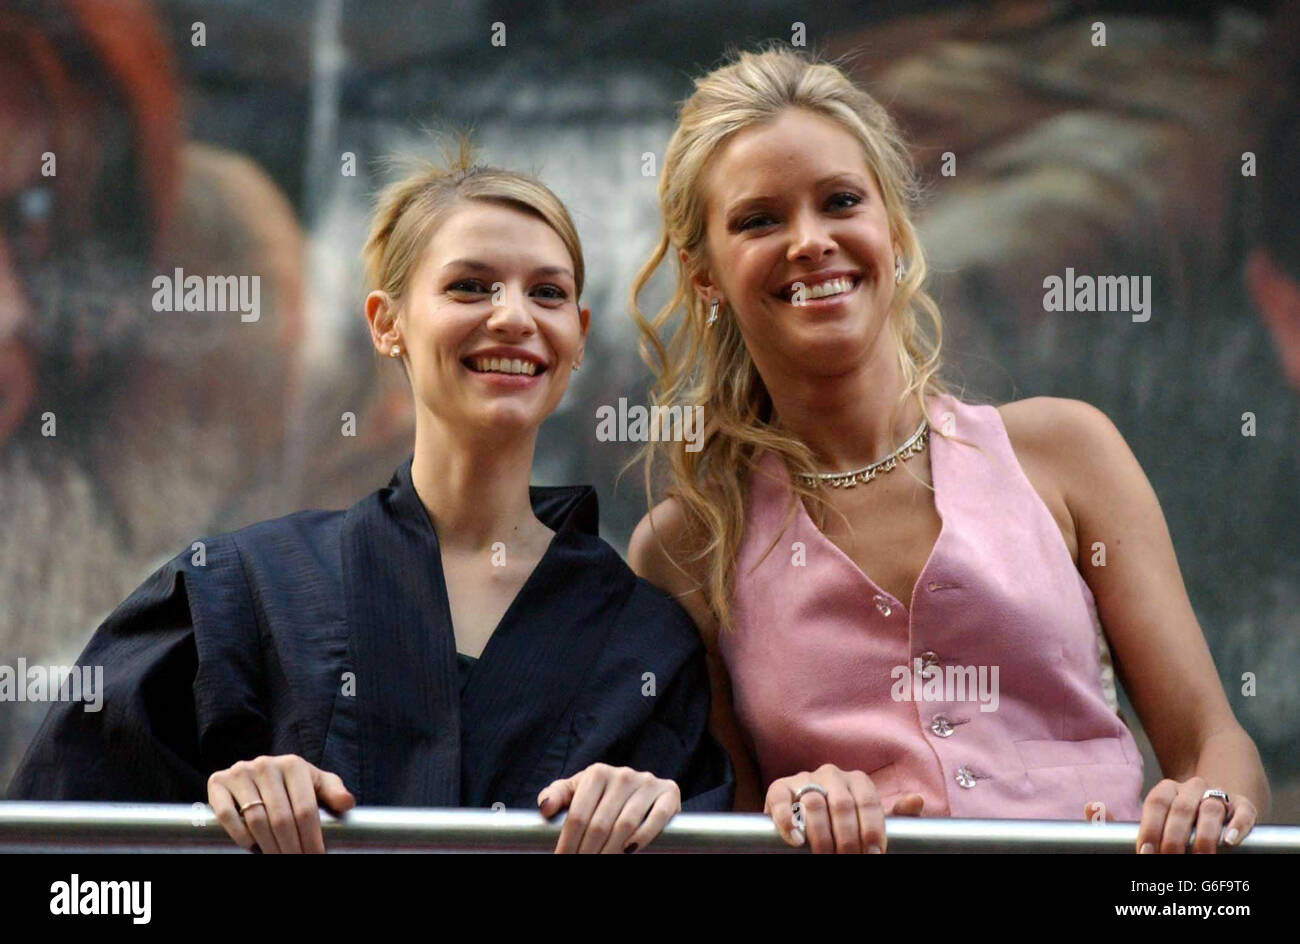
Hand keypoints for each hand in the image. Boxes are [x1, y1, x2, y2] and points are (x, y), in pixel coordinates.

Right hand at [207, 754, 354, 853]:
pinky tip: (253, 847)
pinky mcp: (218, 782)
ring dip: (269, 847)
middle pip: (281, 818)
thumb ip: (333, 791)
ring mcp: (240, 772)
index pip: (305, 809)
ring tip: (279, 859)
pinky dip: (240, 835)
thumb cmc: (293, 783)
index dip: (312, 838)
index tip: (316, 856)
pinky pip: (227, 815)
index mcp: (293, 765)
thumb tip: (347, 803)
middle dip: (292, 848)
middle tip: (298, 862)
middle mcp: (265, 765)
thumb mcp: (316, 782)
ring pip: (256, 820)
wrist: (257, 772)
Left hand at [537, 763, 679, 852]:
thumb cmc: (600, 796)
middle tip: (580, 866)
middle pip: (600, 824)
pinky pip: (656, 818)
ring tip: (601, 864)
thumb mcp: (576, 792)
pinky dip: (643, 837)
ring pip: (625, 825)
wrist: (640, 790)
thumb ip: (556, 796)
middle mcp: (623, 775)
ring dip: (611, 851)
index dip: (568, 843)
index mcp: (597, 773)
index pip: (578, 815)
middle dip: (587, 853)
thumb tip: (545, 807)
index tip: (562, 860)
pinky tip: (629, 851)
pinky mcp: (669, 793)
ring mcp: (647, 783)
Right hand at [765, 763, 924, 853]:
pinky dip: (787, 821)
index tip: (873, 855)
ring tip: (824, 856)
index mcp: (857, 781)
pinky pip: (781, 801)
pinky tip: (796, 840)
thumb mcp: (871, 825)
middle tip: (848, 860)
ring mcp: (804, 779)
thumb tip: (915, 800)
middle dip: (847, 839)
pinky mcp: (779, 788)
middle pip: (842, 805)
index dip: (872, 831)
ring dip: (820, 836)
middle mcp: (831, 774)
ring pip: (813, 803)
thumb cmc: (844, 828)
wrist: (807, 830)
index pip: (868, 802)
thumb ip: (897, 818)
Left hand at [1133, 777, 1256, 853]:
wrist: (1217, 807)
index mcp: (1169, 789)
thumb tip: (1126, 833)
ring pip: (1211, 809)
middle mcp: (1193, 788)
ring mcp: (1219, 795)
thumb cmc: (1184, 821)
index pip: (1156, 803)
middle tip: (1170, 859)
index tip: (1146, 852)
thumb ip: (1151, 829)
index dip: (1149, 828)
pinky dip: (1237, 826)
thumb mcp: (1164, 820)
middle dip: (1174, 839)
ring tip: (1198, 858)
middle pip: (1182, 809)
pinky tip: (1230, 841)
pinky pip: (1243, 812)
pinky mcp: (1243, 805)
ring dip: (1203, 838)